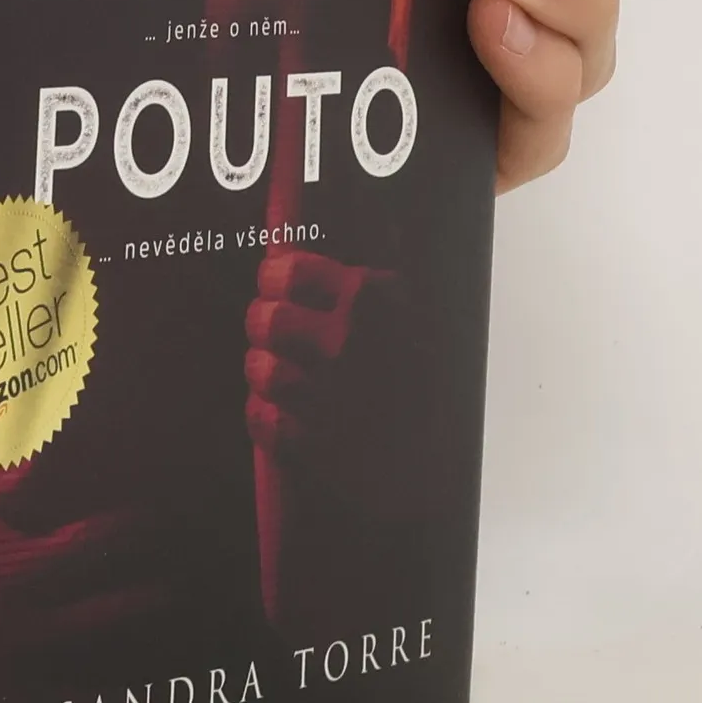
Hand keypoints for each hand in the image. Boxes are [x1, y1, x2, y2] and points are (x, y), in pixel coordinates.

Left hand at [244, 249, 419, 512]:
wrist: (440, 458)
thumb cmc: (416, 373)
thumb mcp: (401, 310)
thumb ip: (352, 279)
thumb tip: (283, 243)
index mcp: (370, 301)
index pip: (288, 270)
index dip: (273, 278)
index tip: (278, 287)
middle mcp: (347, 344)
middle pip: (266, 318)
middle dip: (262, 324)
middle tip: (273, 331)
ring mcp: (332, 396)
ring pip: (261, 369)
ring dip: (263, 371)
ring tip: (278, 373)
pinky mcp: (317, 444)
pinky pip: (262, 420)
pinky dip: (265, 418)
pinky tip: (282, 414)